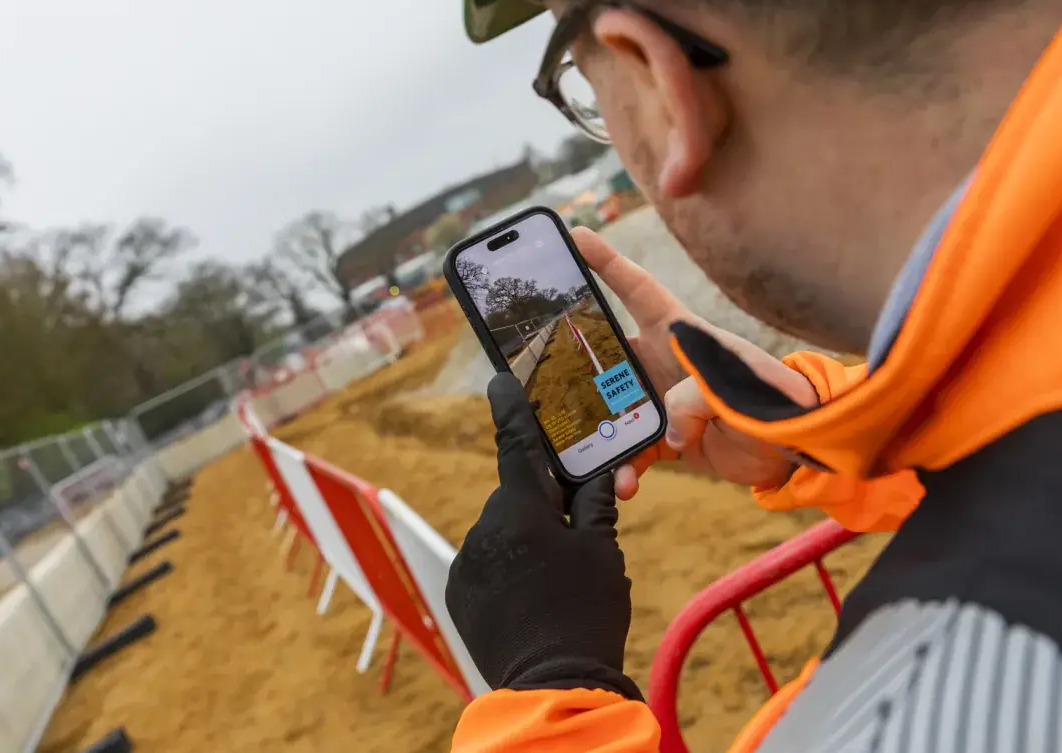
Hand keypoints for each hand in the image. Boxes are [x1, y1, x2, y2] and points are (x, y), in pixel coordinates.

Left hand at [446, 374, 641, 699]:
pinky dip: (506, 571)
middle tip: (573, 538)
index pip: (516, 444)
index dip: (511, 408)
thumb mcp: (602, 551)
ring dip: (524, 543)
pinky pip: (485, 564)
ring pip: (501, 533)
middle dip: (541, 507)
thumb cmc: (586, 611)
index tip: (499, 379)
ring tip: (554, 584)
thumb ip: (595, 504)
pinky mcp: (459, 592)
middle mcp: (483, 527)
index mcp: (520, 508)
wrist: (554, 683)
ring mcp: (467, 562)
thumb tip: (598, 472)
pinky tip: (531, 600)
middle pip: (516, 498)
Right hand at [571, 228, 817, 495]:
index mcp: (678, 333)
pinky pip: (629, 451)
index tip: (573, 235)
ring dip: (594, 429)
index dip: (605, 261)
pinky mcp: (663, 437)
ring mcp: (658, 399)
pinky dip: (622, 470)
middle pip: (603, 352)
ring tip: (580, 449)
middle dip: (569, 356)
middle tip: (537, 366)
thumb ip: (699, 396)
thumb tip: (669, 431)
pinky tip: (623, 486)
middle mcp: (659, 361)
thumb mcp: (742, 385)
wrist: (796, 449)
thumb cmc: (778, 400)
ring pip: (608, 408)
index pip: (636, 289)